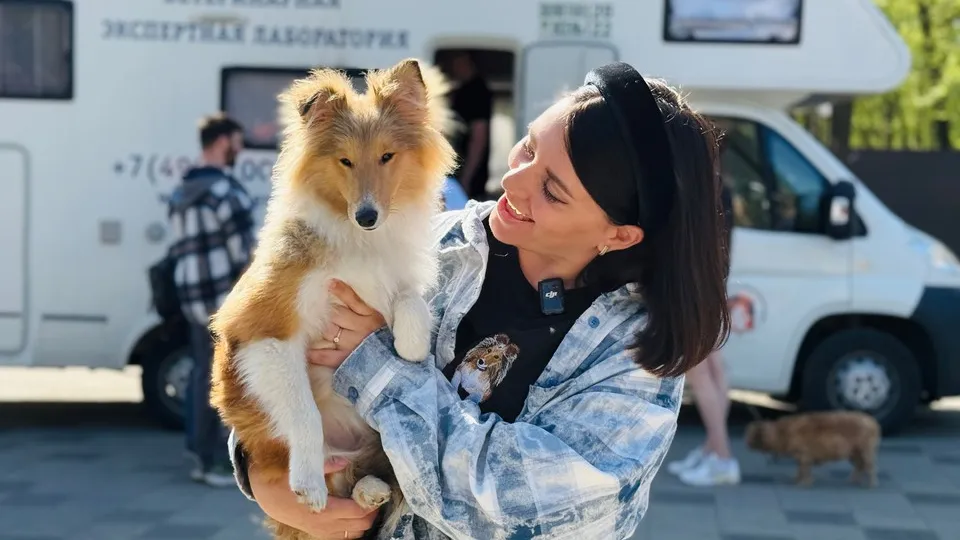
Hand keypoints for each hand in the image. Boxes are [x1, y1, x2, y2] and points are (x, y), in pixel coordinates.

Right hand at [250, 457, 378, 539]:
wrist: (266, 496)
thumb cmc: (285, 480)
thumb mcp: (302, 470)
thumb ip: (326, 466)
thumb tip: (345, 461)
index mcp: (323, 509)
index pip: (357, 512)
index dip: (371, 504)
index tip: (378, 492)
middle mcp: (324, 524)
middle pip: (359, 525)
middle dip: (371, 513)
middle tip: (376, 497)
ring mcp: (321, 531)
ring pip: (353, 534)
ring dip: (363, 522)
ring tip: (367, 506)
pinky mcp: (318, 533)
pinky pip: (342, 537)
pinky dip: (352, 529)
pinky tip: (354, 516)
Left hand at [308, 279, 385, 369]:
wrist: (393, 366)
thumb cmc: (386, 341)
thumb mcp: (381, 321)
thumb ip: (366, 311)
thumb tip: (346, 296)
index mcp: (372, 317)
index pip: (354, 300)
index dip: (341, 291)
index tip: (329, 283)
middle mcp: (361, 329)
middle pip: (337, 315)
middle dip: (327, 311)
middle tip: (316, 307)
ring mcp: (352, 345)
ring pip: (330, 331)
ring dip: (320, 328)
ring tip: (309, 324)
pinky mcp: (346, 360)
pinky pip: (326, 355)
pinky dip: (314, 353)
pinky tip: (307, 350)